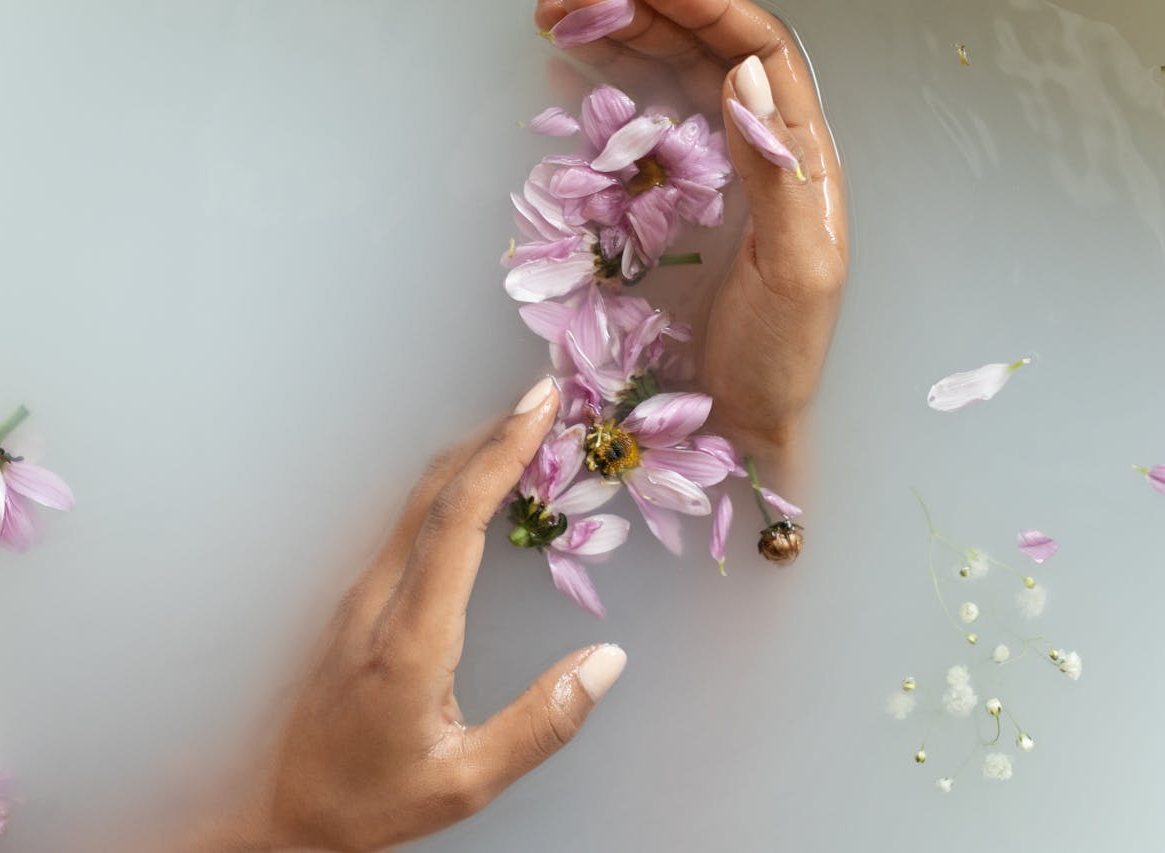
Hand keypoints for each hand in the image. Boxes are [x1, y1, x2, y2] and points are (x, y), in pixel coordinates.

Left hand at [189, 378, 626, 852]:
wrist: (281, 811)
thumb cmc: (372, 800)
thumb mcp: (467, 780)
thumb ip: (542, 722)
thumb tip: (608, 661)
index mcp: (410, 639)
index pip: (458, 521)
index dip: (502, 454)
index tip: (541, 408)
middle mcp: (378, 601)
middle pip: (435, 492)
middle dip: (492, 434)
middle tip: (546, 395)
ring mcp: (359, 595)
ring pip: (417, 501)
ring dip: (472, 456)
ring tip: (526, 427)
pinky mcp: (356, 601)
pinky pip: (409, 523)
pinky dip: (454, 487)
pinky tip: (483, 484)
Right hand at [535, 0, 848, 463]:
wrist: (743, 421)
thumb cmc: (781, 356)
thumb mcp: (798, 270)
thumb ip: (776, 174)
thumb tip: (742, 74)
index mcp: (799, 155)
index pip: (757, 49)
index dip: (706, 6)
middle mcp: (755, 150)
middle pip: (701, 51)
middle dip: (642, 10)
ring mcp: (707, 175)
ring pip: (664, 82)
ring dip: (615, 42)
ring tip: (558, 19)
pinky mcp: (667, 205)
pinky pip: (634, 132)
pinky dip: (600, 96)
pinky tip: (568, 76)